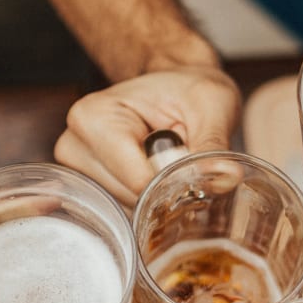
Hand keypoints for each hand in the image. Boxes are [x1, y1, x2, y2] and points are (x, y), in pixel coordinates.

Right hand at [54, 65, 240, 204]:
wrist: (177, 89)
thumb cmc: (190, 90)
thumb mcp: (211, 105)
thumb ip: (213, 143)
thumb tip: (227, 177)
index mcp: (94, 118)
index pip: (136, 180)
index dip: (175, 183)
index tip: (196, 166)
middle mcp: (74, 146)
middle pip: (131, 198)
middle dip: (167, 188)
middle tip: (182, 153)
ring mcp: (77, 171)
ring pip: (130, 210)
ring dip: (159, 194)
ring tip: (167, 159)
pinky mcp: (88, 189)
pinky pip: (127, 212)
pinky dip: (150, 200)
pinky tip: (155, 173)